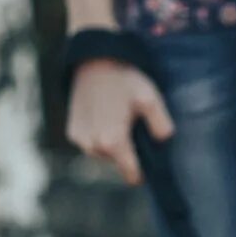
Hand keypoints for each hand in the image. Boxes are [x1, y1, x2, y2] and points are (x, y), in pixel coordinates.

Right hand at [66, 58, 174, 184]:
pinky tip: (103, 116)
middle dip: (127, 152)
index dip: (143, 171)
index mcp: (113, 143)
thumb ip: (162, 127)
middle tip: (132, 126)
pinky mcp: (72, 132)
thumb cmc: (124, 80)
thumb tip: (163, 143)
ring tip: (117, 119)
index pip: (132, 176)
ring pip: (104, 154)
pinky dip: (98, 136)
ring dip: (112, 144)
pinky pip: (91, 144)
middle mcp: (93, 146)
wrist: (93, 59)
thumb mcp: (151, 100)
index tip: (149, 159)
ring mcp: (80, 140)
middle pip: (118, 164)